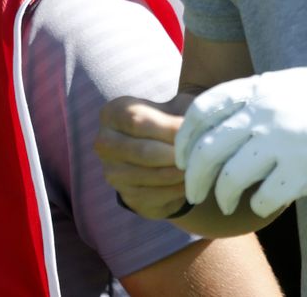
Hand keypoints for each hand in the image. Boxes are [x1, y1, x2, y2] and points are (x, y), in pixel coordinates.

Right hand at [96, 93, 194, 217]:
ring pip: (152, 176)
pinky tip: (191, 180)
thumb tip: (198, 126)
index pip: (137, 121)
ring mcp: (114, 174)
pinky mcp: (129, 198)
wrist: (159, 154)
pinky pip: (158, 196)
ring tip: (200, 165)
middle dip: (176, 153)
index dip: (168, 127)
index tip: (192, 130)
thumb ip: (183, 113)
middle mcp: (105, 144)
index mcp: (112, 114)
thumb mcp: (175, 108)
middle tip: (201, 152)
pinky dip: (179, 188)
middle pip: (144, 151)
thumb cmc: (168, 122)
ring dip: (180, 172)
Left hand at [174, 51, 306, 216]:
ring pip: (231, 177)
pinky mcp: (304, 169)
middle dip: (194, 176)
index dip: (185, 138)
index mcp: (259, 88)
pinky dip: (258, 205)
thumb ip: (251, 101)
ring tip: (226, 204)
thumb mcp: (286, 83)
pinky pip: (265, 196)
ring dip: (223, 196)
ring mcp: (284, 141)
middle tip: (193, 190)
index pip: (202, 111)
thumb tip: (210, 129)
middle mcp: (265, 113)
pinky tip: (261, 203)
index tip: (180, 155)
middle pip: (208, 150)